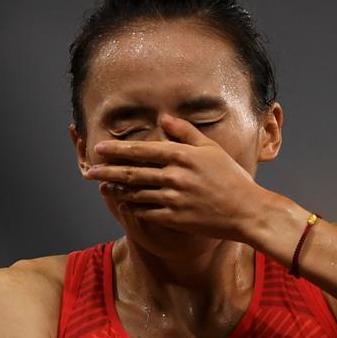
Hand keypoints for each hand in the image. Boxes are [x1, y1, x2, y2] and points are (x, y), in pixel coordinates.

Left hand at [84, 113, 267, 240]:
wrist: (247, 211)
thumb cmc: (232, 178)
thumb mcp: (212, 149)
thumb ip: (186, 133)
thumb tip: (163, 119)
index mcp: (182, 156)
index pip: (141, 151)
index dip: (117, 150)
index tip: (99, 149)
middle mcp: (175, 176)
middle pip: (133, 173)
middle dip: (107, 172)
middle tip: (89, 171)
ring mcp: (174, 199)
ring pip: (137, 194)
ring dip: (117, 191)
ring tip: (102, 187)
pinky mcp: (176, 218)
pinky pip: (147, 213)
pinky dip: (133, 208)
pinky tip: (123, 205)